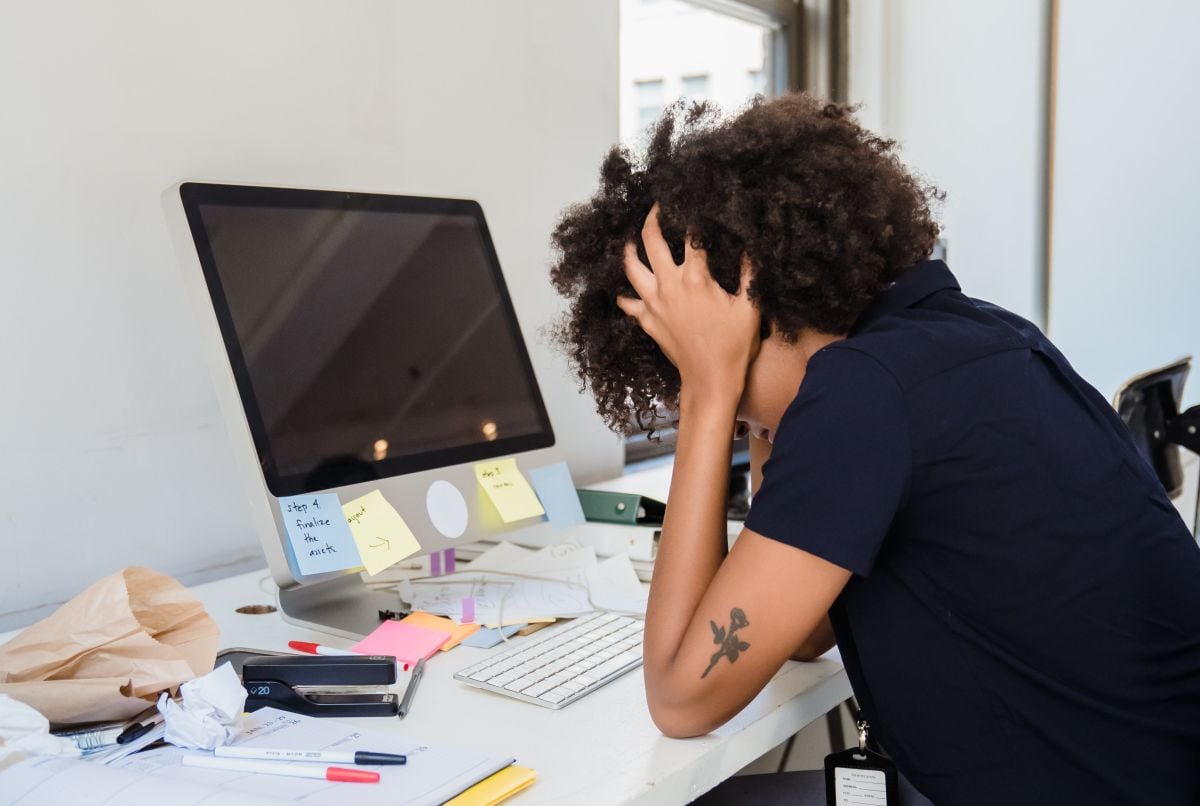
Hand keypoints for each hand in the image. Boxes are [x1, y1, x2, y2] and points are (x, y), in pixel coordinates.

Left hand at [616, 204, 759, 407]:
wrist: (709, 380)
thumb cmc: (733, 346)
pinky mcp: (646, 321)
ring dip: (629, 250)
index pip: (691, 235)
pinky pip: (628, 303)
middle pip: (651, 241)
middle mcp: (669, 285)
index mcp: (696, 277)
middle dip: (652, 218)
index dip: (692, 214)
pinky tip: (626, 290)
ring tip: (631, 239)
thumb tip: (752, 245)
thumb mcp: (751, 307)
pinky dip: (625, 294)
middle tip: (655, 207)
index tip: (691, 200)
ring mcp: (653, 303)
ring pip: (631, 268)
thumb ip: (751, 273)